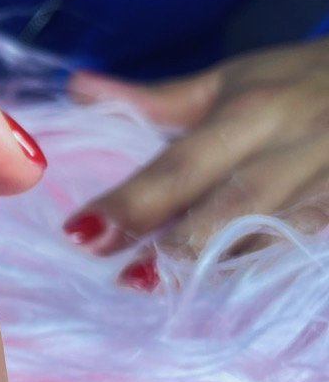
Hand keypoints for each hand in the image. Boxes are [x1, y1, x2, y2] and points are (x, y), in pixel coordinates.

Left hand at [62, 38, 328, 285]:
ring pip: (279, 234)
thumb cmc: (304, 81)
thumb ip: (156, 99)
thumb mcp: (233, 78)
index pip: (182, 163)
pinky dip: (275, 273)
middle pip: (232, 204)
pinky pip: (310, 248)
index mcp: (252, 112)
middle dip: (179, 245)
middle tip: (124, 282)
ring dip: (227, 269)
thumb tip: (75, 88)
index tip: (80, 232)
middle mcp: (293, 148)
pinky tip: (237, 302)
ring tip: (173, 298)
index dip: (133, 200)